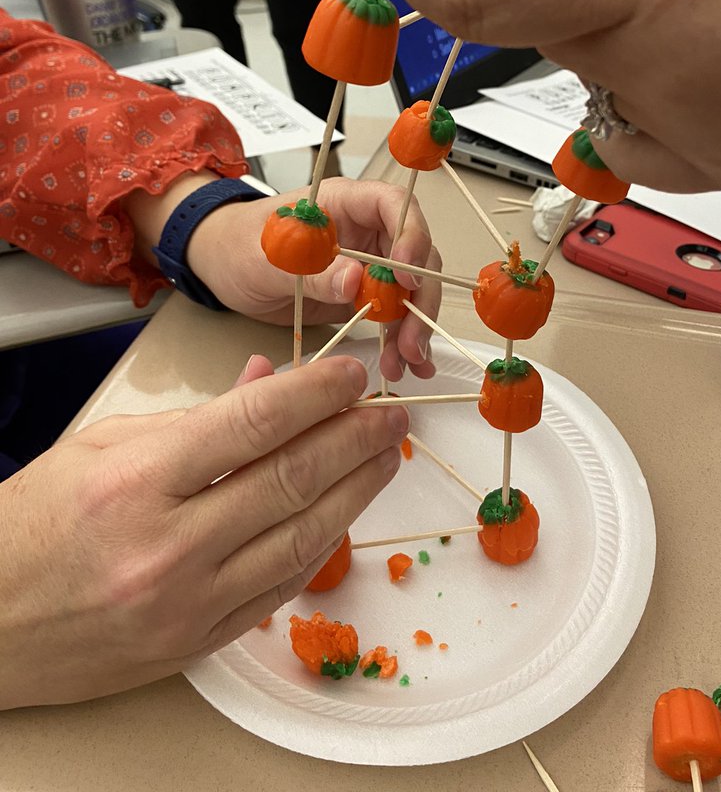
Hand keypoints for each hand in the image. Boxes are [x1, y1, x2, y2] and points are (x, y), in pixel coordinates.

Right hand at [0, 353, 408, 707]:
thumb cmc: (34, 525)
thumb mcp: (103, 444)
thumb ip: (195, 416)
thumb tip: (268, 380)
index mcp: (137, 482)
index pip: (254, 423)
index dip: (316, 393)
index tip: (351, 374)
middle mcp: (168, 546)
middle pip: (291, 480)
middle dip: (354, 439)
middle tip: (389, 413)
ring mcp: (188, 603)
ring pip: (302, 538)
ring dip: (356, 491)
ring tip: (386, 455)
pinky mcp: (199, 643)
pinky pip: (280, 587)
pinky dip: (319, 543)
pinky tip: (344, 510)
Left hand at [186, 177, 440, 379]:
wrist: (223, 266)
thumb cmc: (239, 245)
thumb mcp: (268, 257)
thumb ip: (311, 269)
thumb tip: (355, 280)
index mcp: (344, 204)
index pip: (393, 206)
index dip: (411, 236)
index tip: (407, 276)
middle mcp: (366, 231)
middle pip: (415, 255)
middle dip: (418, 299)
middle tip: (411, 339)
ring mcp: (368, 264)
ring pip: (409, 290)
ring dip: (412, 326)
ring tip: (406, 362)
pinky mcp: (363, 295)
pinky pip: (392, 315)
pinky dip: (400, 339)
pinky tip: (403, 364)